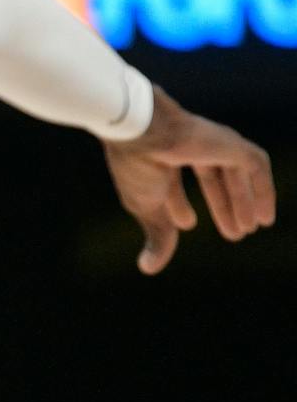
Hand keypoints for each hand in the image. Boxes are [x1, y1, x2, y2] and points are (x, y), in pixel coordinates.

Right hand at [104, 87, 274, 274]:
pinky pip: (256, 165)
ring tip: (250, 229)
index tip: (187, 224)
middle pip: (209, 177)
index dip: (178, 204)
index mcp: (155, 156)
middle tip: (233, 234)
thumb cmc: (137, 167)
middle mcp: (183, 147)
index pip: (171, 180)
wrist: (143, 133)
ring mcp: (209, 143)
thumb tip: (148, 268)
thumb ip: (157, 236)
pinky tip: (264, 216)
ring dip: (242, 202)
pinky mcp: (230, 143)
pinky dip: (263, 191)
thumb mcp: (146, 209)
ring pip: (234, 173)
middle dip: (221, 206)